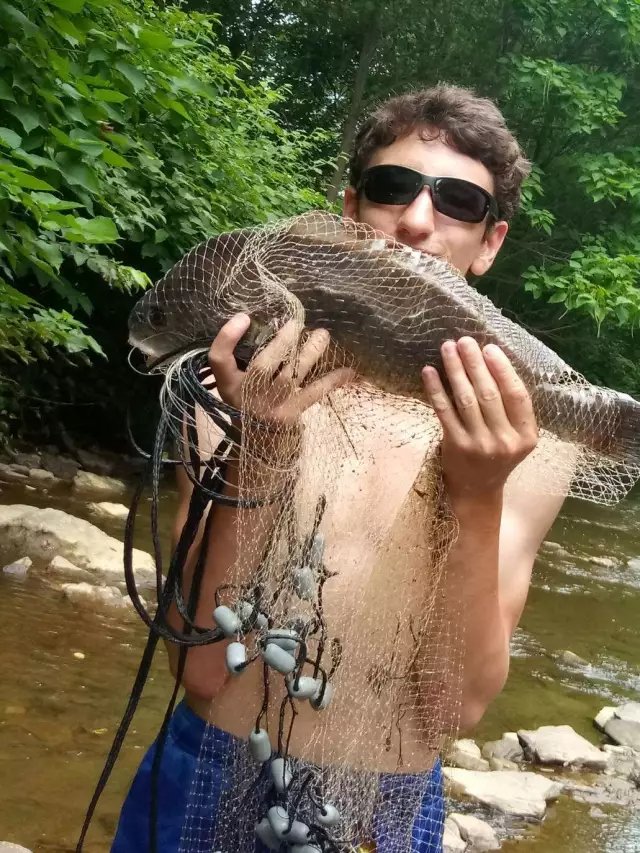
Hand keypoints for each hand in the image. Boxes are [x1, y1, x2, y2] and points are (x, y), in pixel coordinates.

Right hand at [208, 313, 354, 427]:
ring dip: (309, 352)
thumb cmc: (247, 401)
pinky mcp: (291, 413)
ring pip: (291, 374)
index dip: (228, 337)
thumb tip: (259, 319)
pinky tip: (348, 371)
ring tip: (323, 335)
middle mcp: (248, 394)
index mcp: (228, 383)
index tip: (244, 316)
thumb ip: (240, 357)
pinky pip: (313, 393)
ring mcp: (271, 405)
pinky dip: (331, 381)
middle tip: (296, 323)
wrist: (257, 442)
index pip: (219, 359)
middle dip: (282, 342)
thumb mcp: (234, 382)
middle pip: (263, 365)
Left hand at [421, 337, 537, 499]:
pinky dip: (435, 389)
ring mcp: (480, 445)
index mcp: (526, 435)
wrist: (477, 490)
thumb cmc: (496, 456)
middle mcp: (505, 441)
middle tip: (464, 341)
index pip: (517, 395)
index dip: (503, 369)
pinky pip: (444, 411)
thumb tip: (491, 362)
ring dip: (455, 370)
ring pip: (466, 399)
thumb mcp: (515, 437)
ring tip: (447, 348)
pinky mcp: (456, 446)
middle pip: (489, 393)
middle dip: (475, 363)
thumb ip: (511, 409)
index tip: (489, 348)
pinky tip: (429, 371)